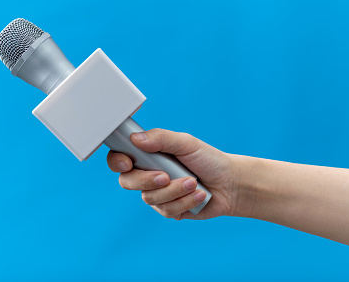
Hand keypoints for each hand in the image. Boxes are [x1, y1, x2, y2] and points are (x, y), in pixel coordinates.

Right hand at [107, 128, 239, 219]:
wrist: (230, 183)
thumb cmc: (208, 159)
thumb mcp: (186, 143)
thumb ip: (160, 138)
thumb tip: (135, 139)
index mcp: (148, 155)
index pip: (120, 158)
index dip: (118, 161)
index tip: (128, 163)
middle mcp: (148, 175)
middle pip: (127, 182)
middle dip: (147, 180)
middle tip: (166, 176)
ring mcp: (157, 194)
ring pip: (149, 198)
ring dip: (174, 191)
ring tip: (193, 183)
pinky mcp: (169, 210)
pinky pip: (166, 210)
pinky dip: (185, 202)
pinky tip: (199, 195)